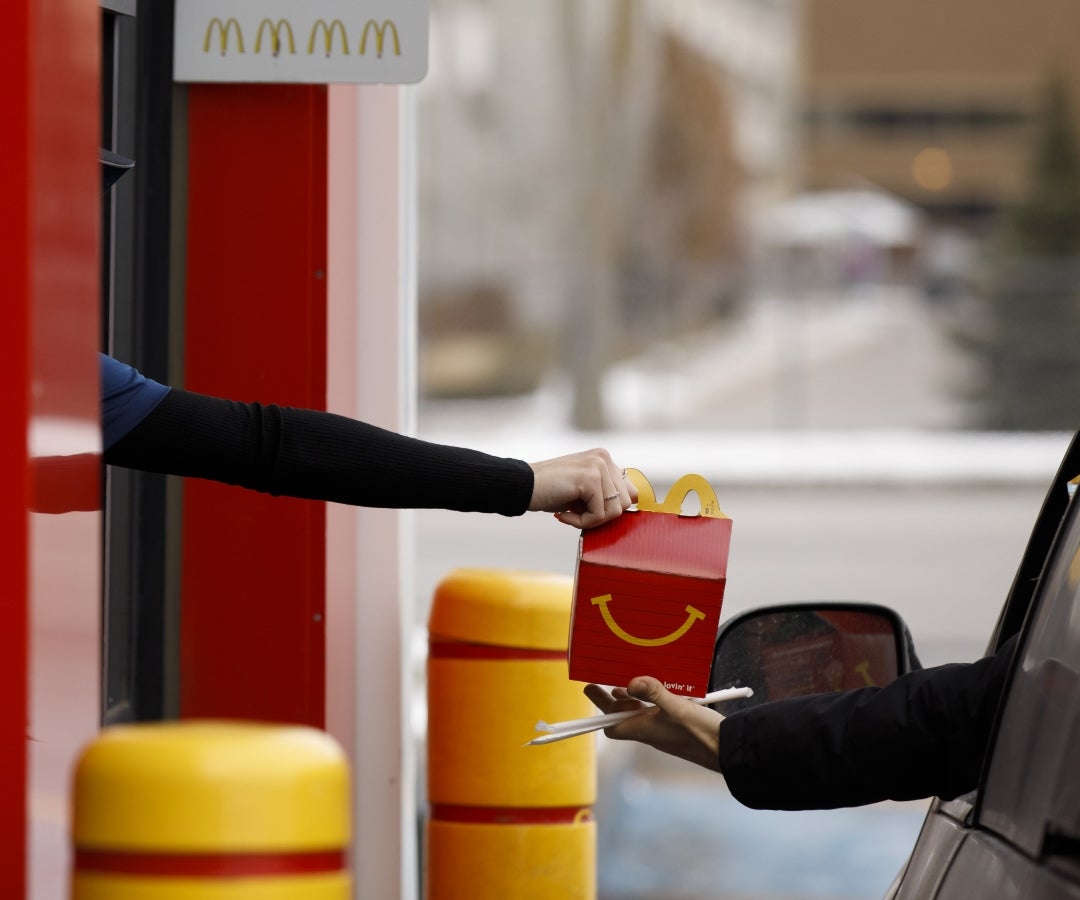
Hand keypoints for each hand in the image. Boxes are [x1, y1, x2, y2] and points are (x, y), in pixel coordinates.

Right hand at [528, 448, 636, 528]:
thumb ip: (605, 493)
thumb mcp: (583, 491)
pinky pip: (599, 514)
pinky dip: (581, 522)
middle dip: (600, 516)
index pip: (630, 491)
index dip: (612, 508)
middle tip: (575, 514)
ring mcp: (598, 466)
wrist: (521, 487)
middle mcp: (604, 458)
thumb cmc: (550, 492)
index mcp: (604, 459)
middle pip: (624, 503)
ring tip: (568, 514)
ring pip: (615, 511)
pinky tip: (562, 514)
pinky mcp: (590, 478)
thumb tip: (633, 504)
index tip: (588, 512)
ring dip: (590, 520)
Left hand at [583, 677, 722, 771]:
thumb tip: (628, 683)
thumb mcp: (676, 707)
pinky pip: (655, 713)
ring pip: (638, 714)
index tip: (591, 688)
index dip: (600, 710)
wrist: (728, 750)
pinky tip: (656, 688)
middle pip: (622, 716)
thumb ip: (653, 693)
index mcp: (644, 730)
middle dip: (610, 699)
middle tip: (598, 680)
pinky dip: (649, 700)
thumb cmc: (701, 732)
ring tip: (624, 680)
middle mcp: (650, 732)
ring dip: (630, 698)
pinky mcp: (676, 726)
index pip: (612, 726)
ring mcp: (663, 730)